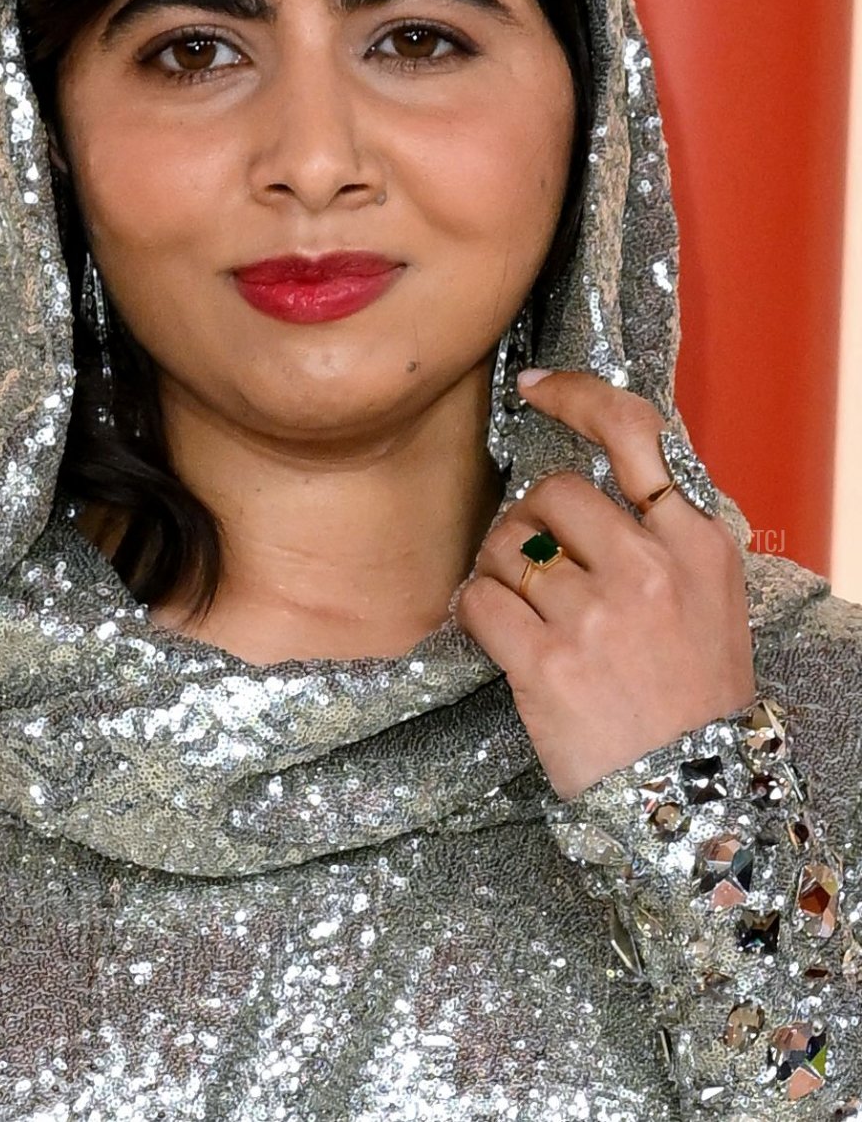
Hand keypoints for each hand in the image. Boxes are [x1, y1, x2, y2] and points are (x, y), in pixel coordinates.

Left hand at [454, 369, 755, 800]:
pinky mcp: (546, 663)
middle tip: (541, 566)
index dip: (575, 396)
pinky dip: (475, 610)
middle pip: (550, 490)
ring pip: (505, 544)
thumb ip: (659, 531)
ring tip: (530, 613)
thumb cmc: (693, 693)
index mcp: (695, 541)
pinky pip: (478, 600)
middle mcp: (648, 567)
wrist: (694, 798)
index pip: (632, 431)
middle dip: (530, 520)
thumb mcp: (709, 595)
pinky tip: (497, 632)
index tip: (534, 386)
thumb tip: (582, 475)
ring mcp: (596, 615)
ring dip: (500, 571)